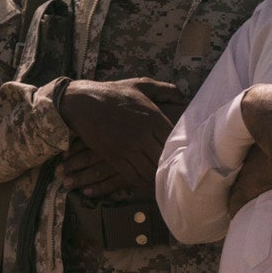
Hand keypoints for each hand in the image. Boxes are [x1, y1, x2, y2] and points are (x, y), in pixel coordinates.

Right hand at [54, 77, 183, 193]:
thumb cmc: (113, 92)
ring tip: (168, 185)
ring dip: (159, 179)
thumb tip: (184, 98)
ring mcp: (128, 148)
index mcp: (152, 117)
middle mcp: (143, 134)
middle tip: (181, 176)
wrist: (82, 102)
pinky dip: (144, 184)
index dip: (182, 150)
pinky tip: (150, 187)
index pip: (174, 140)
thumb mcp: (141, 85)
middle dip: (172, 168)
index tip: (188, 157)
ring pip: (150, 171)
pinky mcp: (115, 157)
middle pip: (164, 158)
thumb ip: (165, 90)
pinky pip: (133, 176)